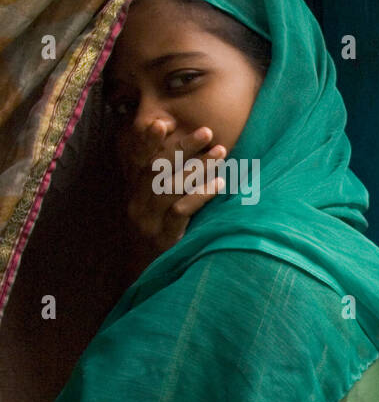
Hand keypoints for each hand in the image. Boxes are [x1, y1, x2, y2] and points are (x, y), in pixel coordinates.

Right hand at [121, 120, 226, 262]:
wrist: (151, 280)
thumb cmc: (162, 240)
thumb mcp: (158, 211)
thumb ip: (165, 185)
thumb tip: (184, 155)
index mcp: (134, 195)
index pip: (138, 162)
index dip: (147, 141)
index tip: (162, 122)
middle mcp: (137, 206)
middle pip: (156, 169)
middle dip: (181, 147)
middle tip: (206, 131)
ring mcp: (149, 223)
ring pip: (169, 187)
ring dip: (196, 166)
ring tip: (220, 152)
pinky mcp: (163, 239)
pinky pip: (180, 211)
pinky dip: (200, 194)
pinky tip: (218, 183)